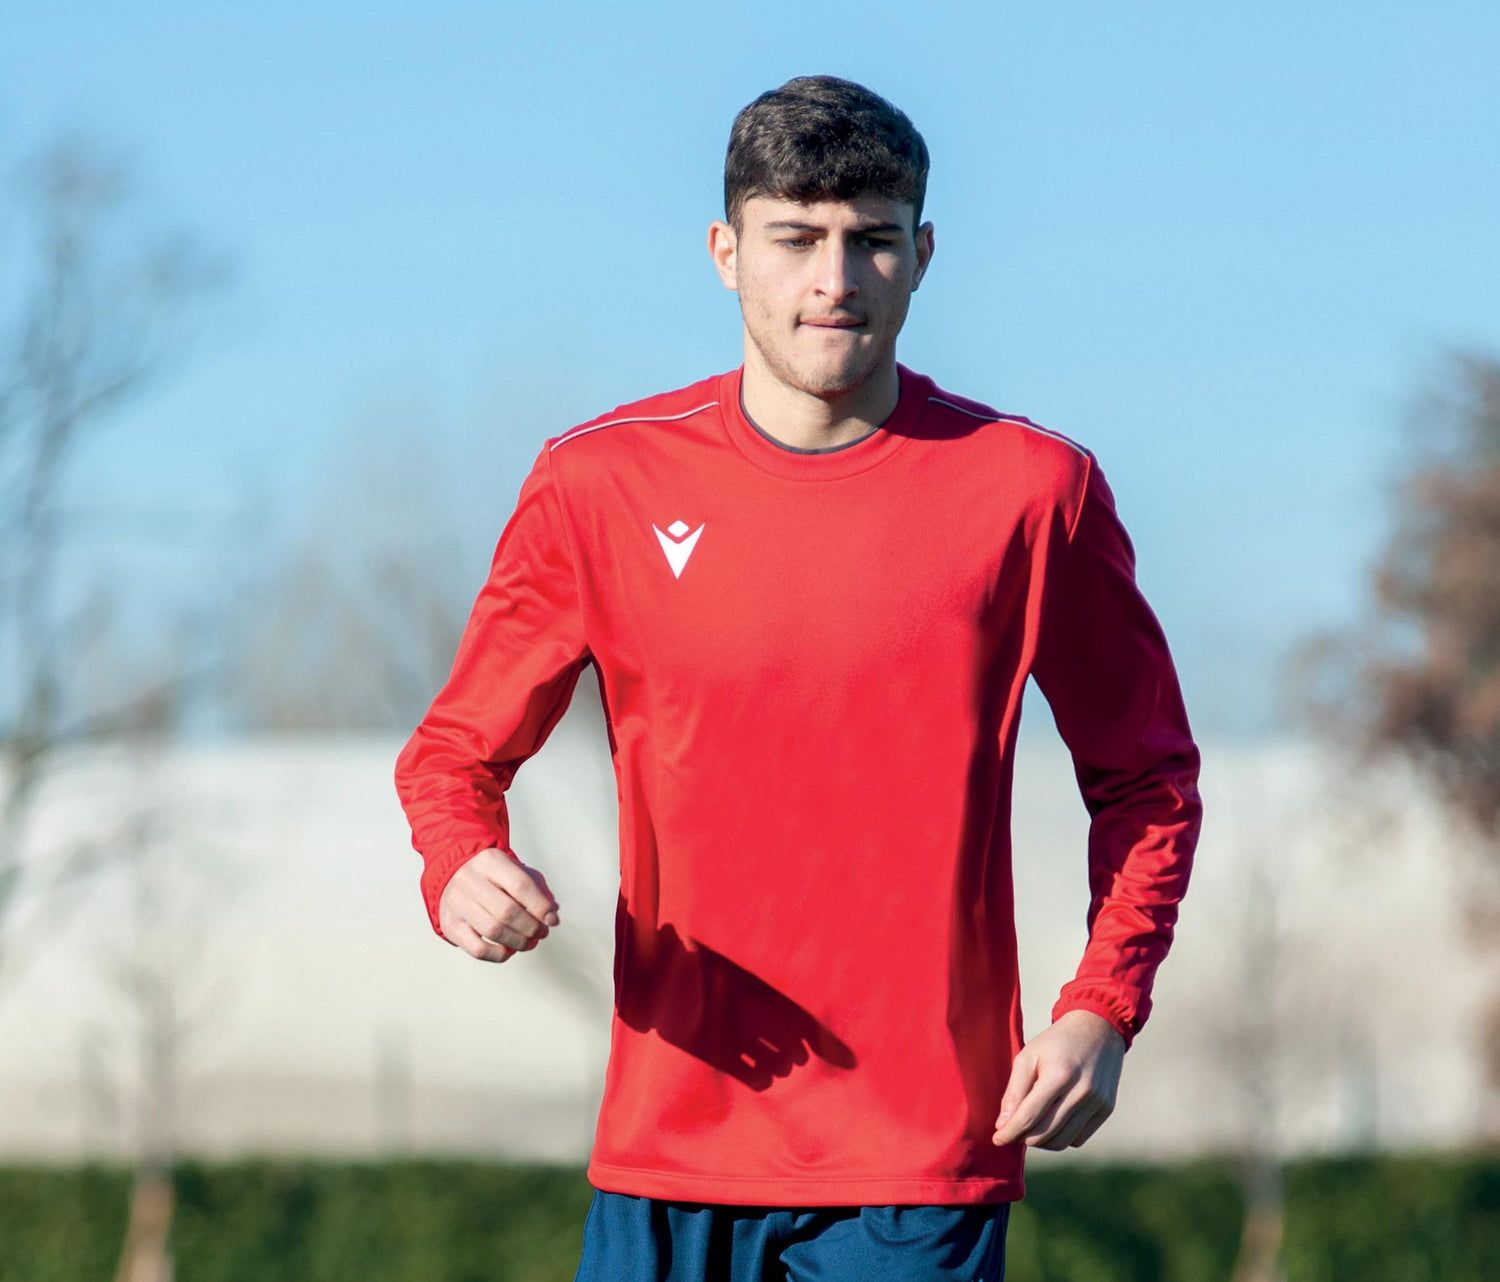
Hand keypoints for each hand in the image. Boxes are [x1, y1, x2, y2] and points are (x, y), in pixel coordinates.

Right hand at [439, 847, 560, 962]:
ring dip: (518, 942)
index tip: (552, 920)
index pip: (521, 885)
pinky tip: (508, 950)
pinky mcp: (450, 925)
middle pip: (507, 911)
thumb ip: (538, 889)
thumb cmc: (491, 877)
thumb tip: (552, 914)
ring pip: (493, 931)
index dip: (541, 907)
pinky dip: (498, 955)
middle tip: (542, 933)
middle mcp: (470, 880)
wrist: (453, 876)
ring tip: (529, 942)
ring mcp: (457, 903)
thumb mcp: (516, 871)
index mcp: (491, 861)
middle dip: (532, 927)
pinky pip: (477, 949)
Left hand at [992, 1009, 1124, 1150]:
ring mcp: (1097, 1102)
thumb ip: (1014, 1091)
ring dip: (1040, 1141)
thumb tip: (1002, 1124)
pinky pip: (1078, 1139)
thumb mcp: (1028, 1056)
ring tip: (1029, 1128)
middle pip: (1044, 1133)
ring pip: (1062, 1141)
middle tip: (1011, 1130)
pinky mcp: (1106, 1109)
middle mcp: (1081, 1091)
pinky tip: (1051, 1124)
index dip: (1009, 1132)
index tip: (997, 1139)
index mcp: (1059, 1074)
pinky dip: (1060, 1138)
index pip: (1029, 1117)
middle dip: (1022, 1137)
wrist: (1097, 1029)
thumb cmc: (1056, 1043)